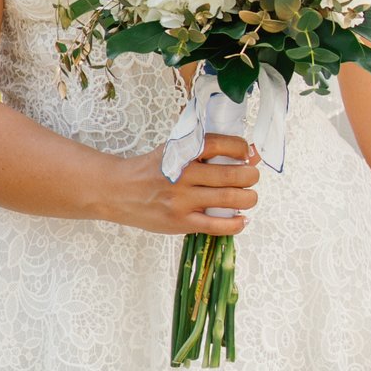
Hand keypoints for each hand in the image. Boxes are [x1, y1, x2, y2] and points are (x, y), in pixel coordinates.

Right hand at [91, 133, 262, 236]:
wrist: (118, 191)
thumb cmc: (151, 169)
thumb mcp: (173, 150)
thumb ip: (204, 150)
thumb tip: (246, 153)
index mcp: (182, 152)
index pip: (221, 144)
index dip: (241, 148)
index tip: (246, 154)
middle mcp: (183, 175)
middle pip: (232, 176)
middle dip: (251, 176)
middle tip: (251, 177)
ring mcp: (182, 200)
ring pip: (230, 200)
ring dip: (249, 198)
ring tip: (249, 197)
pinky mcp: (180, 222)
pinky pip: (216, 226)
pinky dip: (236, 224)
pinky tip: (242, 220)